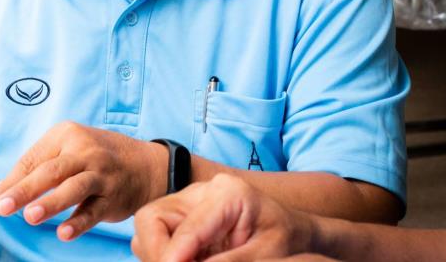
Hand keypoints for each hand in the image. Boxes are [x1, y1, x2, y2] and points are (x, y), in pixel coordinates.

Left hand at [0, 121, 167, 241]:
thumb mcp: (66, 152)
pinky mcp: (114, 196)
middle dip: (23, 191)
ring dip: (51, 203)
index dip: (11, 182)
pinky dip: (79, 222)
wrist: (146, 164)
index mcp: (66, 135)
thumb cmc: (96, 158)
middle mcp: (84, 151)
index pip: (32, 160)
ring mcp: (101, 173)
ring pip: (73, 188)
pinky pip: (94, 210)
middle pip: (50, 171)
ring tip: (29, 217)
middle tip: (1, 208)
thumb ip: (31, 171)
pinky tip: (64, 233)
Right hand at [131, 175, 314, 261]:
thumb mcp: (265, 255)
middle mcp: (200, 191)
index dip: (171, 257)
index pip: (184, 227)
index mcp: (226, 193)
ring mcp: (188, 202)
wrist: (297, 231)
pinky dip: (164, 255)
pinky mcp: (183, 216)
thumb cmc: (287, 239)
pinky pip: (157, 236)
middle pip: (151, 218)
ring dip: (157, 255)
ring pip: (149, 228)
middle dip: (156, 253)